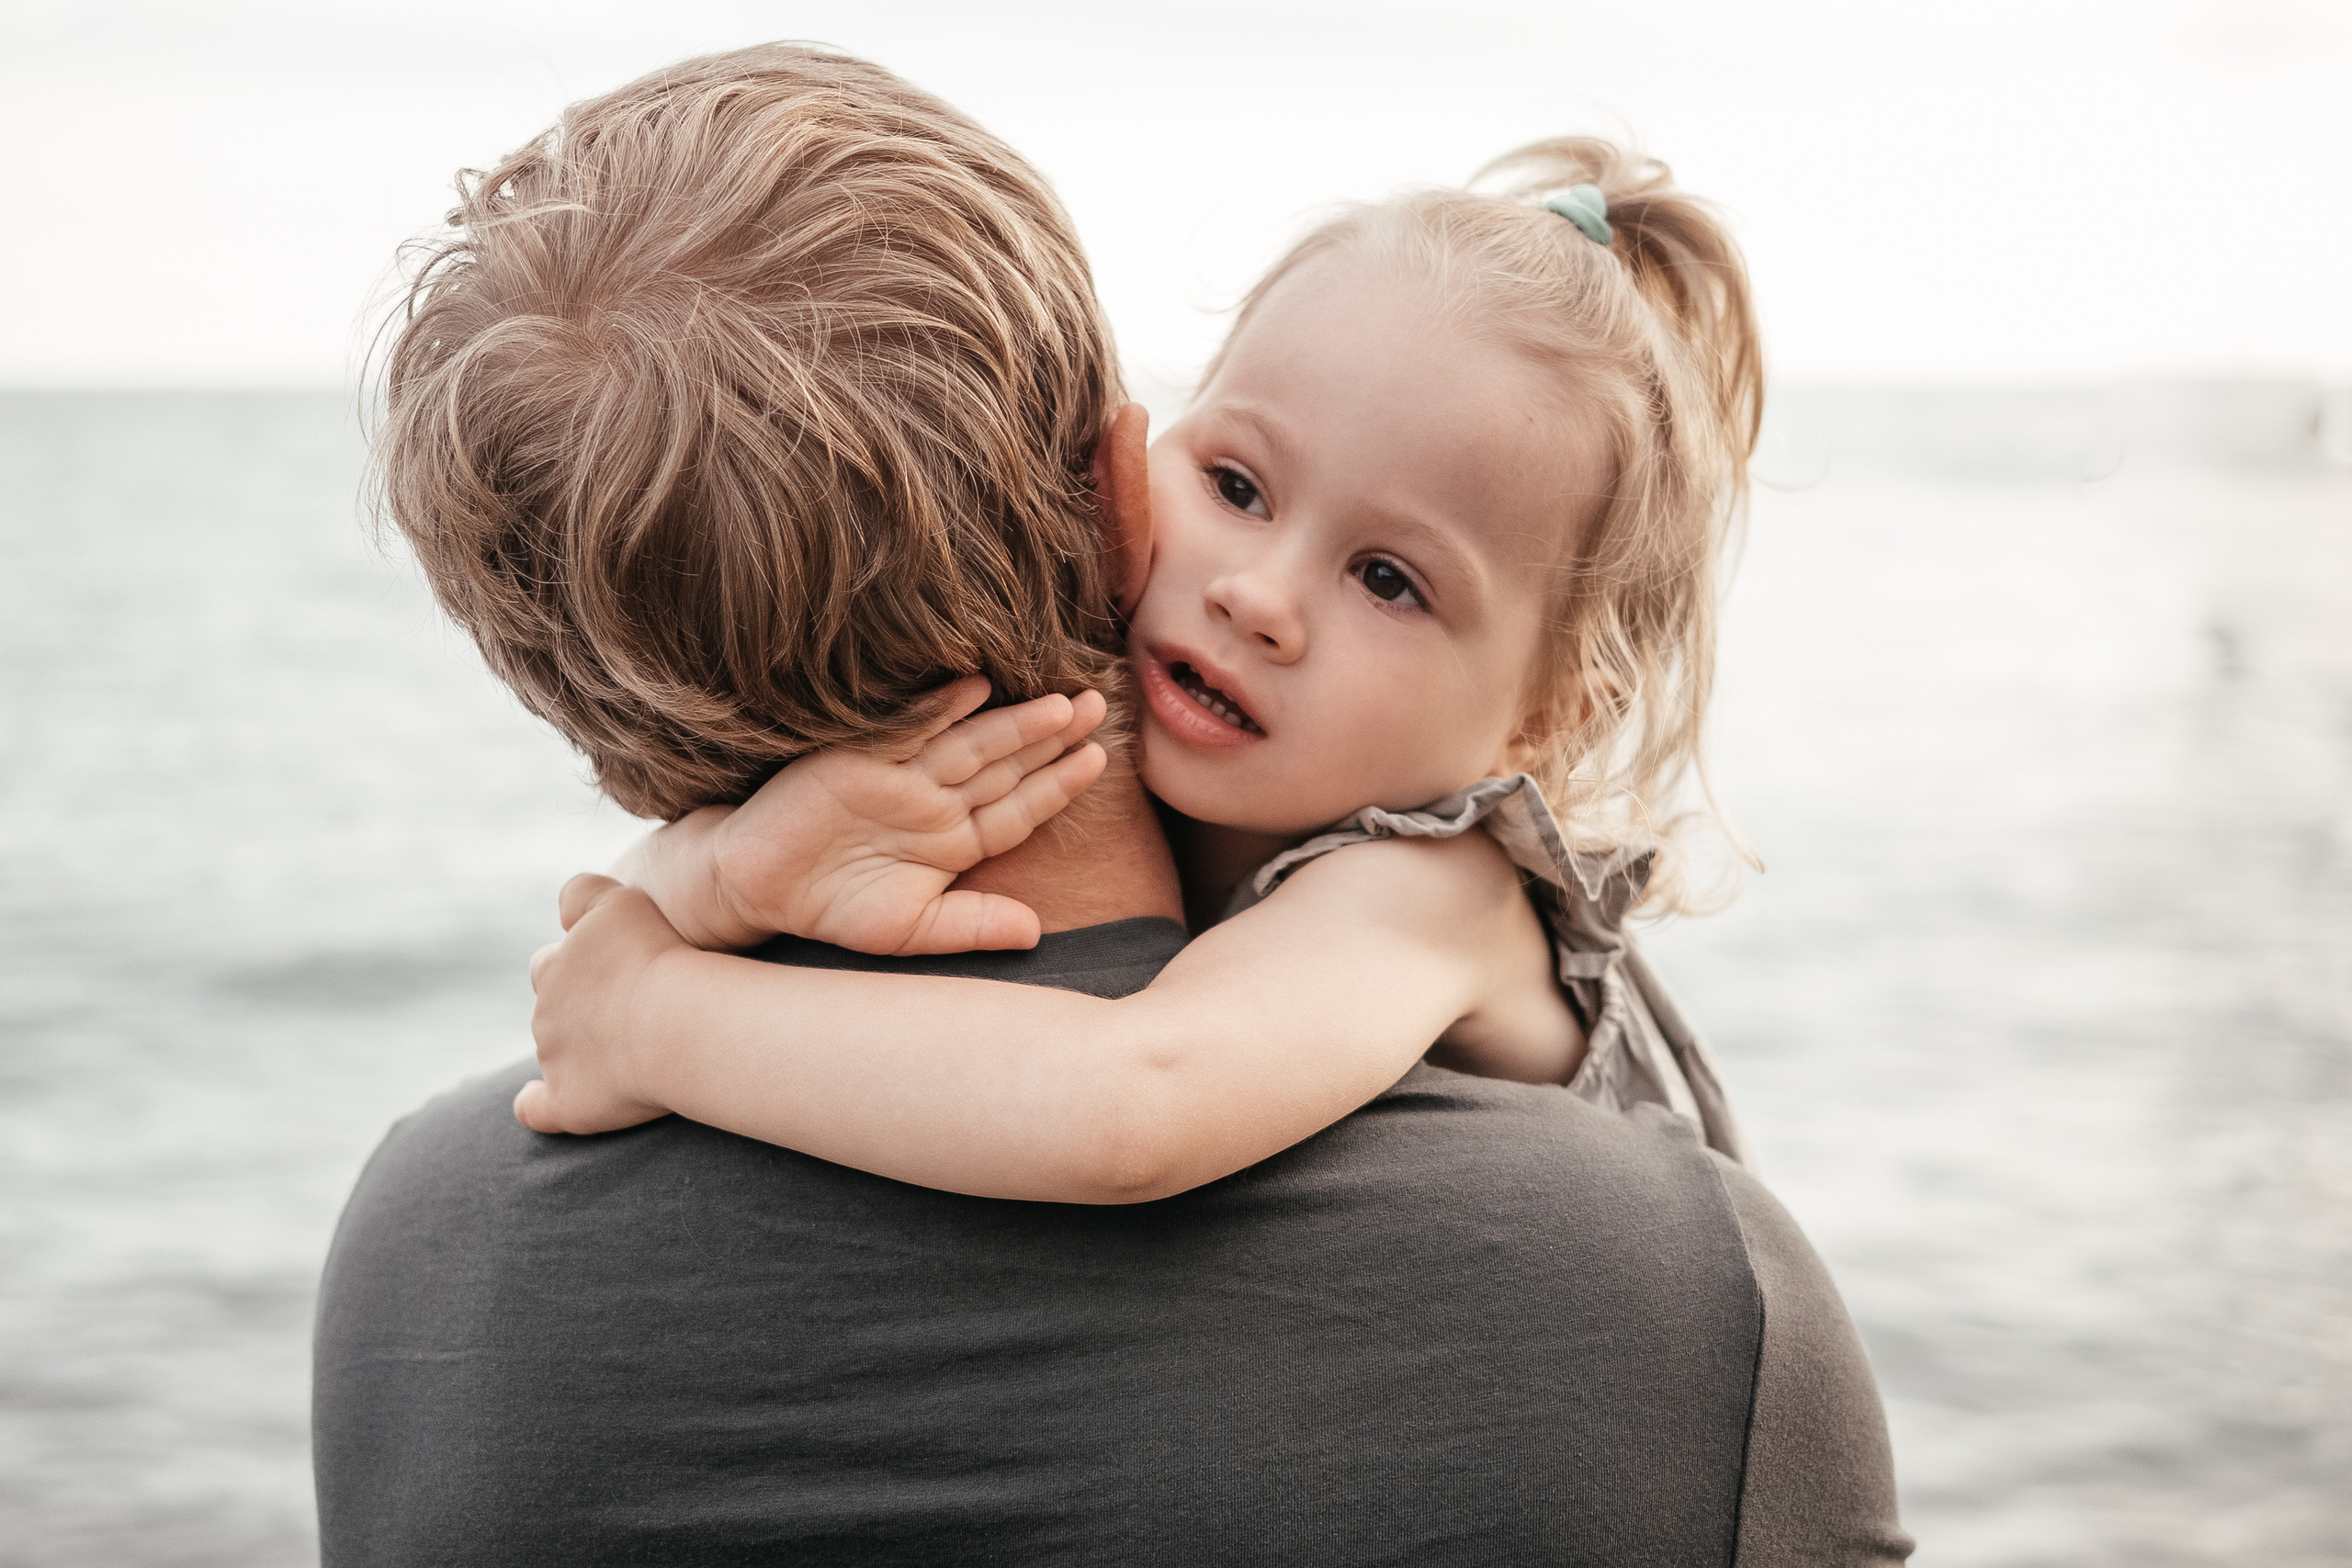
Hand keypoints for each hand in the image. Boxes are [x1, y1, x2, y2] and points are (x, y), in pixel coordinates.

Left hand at [513, 873, 688, 1135]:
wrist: (672, 1020)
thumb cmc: (656, 956)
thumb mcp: (619, 900)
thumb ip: (584, 893)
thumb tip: (565, 905)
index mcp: (554, 966)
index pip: (552, 962)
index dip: (580, 966)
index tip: (614, 971)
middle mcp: (546, 1011)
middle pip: (553, 1008)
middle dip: (580, 1009)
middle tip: (629, 1010)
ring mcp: (554, 1059)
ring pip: (554, 1052)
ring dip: (579, 1050)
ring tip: (631, 1050)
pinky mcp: (568, 1101)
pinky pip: (538, 1109)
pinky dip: (537, 1105)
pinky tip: (543, 1102)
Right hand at [707, 677, 1107, 954]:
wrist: (756, 887)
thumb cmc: (833, 908)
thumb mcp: (909, 928)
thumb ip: (972, 926)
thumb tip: (1036, 933)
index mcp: (955, 841)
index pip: (1020, 808)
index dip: (1059, 785)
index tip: (1099, 761)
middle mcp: (935, 802)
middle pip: (1006, 765)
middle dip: (1053, 738)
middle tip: (1100, 708)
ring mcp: (900, 776)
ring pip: (969, 744)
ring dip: (1014, 723)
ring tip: (1060, 705)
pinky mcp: (859, 759)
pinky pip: (908, 729)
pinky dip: (941, 710)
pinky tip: (977, 689)